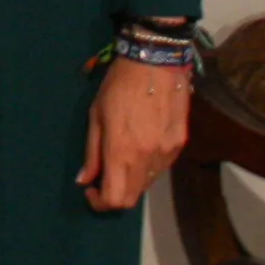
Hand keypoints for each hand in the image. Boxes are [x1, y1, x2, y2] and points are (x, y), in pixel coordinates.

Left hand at [78, 56, 192, 211]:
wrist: (156, 62)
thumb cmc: (118, 85)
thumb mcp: (96, 115)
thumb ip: (92, 152)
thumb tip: (84, 179)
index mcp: (121, 151)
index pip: (115, 199)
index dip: (100, 202)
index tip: (90, 189)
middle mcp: (147, 159)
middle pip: (132, 197)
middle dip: (115, 194)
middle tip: (103, 177)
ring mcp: (166, 153)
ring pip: (147, 183)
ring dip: (132, 180)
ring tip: (122, 156)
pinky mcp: (180, 144)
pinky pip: (161, 167)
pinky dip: (147, 167)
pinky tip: (140, 146)